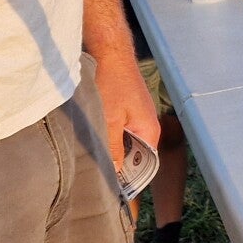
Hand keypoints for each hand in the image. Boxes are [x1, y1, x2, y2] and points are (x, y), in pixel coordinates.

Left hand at [90, 43, 156, 171]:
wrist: (110, 52)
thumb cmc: (112, 84)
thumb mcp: (110, 120)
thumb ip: (113, 148)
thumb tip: (115, 174)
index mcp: (150, 132)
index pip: (144, 167)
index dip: (128, 179)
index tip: (110, 190)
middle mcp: (147, 127)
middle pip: (135, 156)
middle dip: (117, 165)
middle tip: (94, 175)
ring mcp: (137, 118)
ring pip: (125, 144)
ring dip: (111, 150)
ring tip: (91, 158)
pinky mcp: (126, 110)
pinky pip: (120, 132)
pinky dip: (108, 137)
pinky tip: (92, 138)